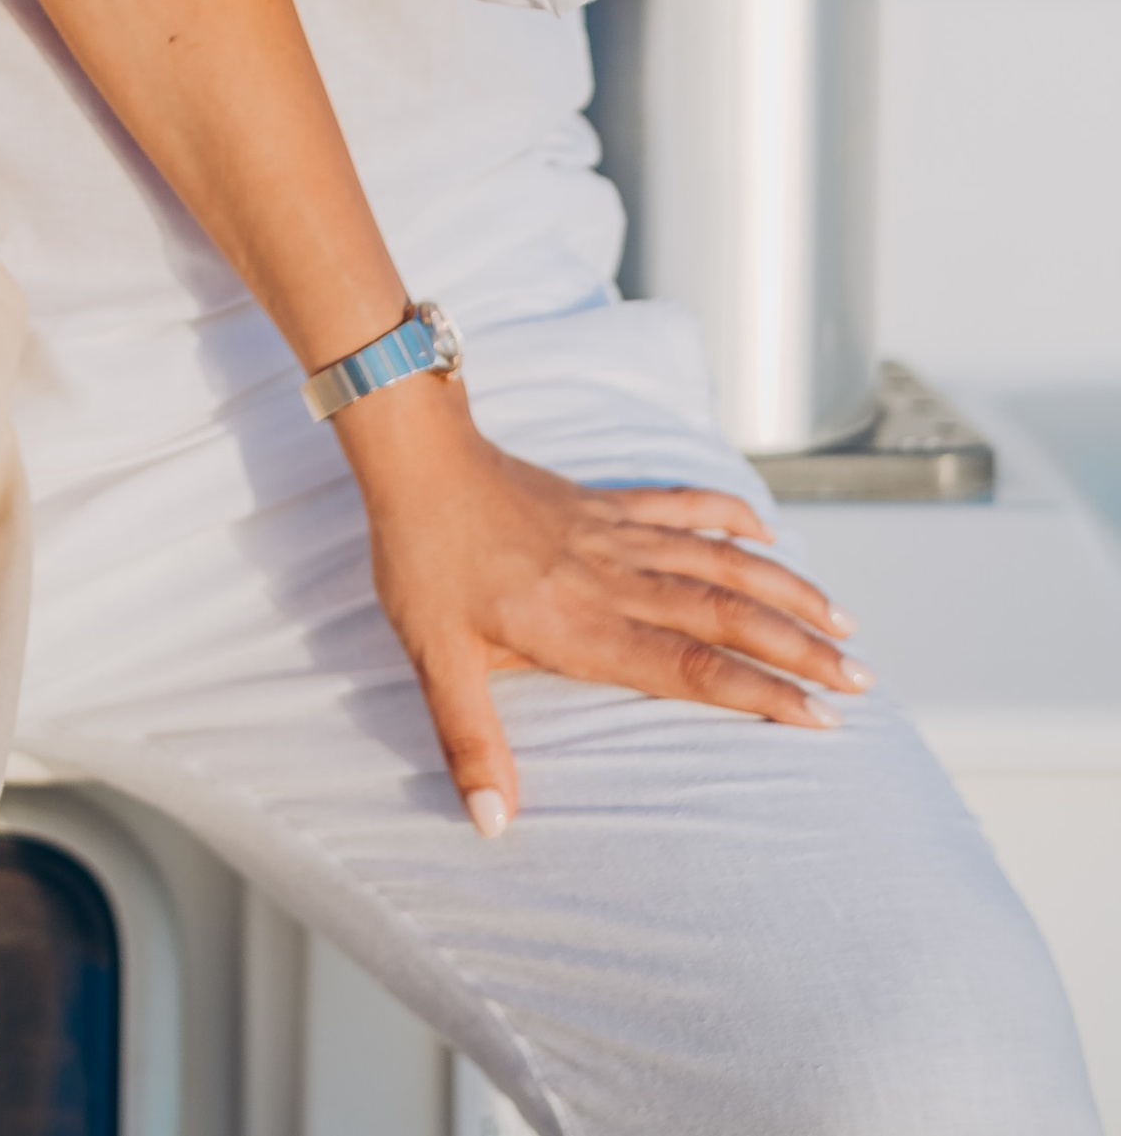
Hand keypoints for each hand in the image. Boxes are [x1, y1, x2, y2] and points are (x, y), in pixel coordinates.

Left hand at [341, 373, 865, 830]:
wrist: (415, 456)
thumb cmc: (421, 557)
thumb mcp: (434, 657)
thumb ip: (470, 740)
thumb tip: (491, 824)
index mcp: (582, 625)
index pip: (689, 667)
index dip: (759, 692)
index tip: (820, 718)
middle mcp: (614, 579)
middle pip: (725, 615)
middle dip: (800, 648)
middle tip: (863, 679)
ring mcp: (613, 534)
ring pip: (718, 560)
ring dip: (784, 590)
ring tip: (843, 619)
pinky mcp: (602, 502)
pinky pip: (679, 505)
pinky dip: (729, 515)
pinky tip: (767, 533)